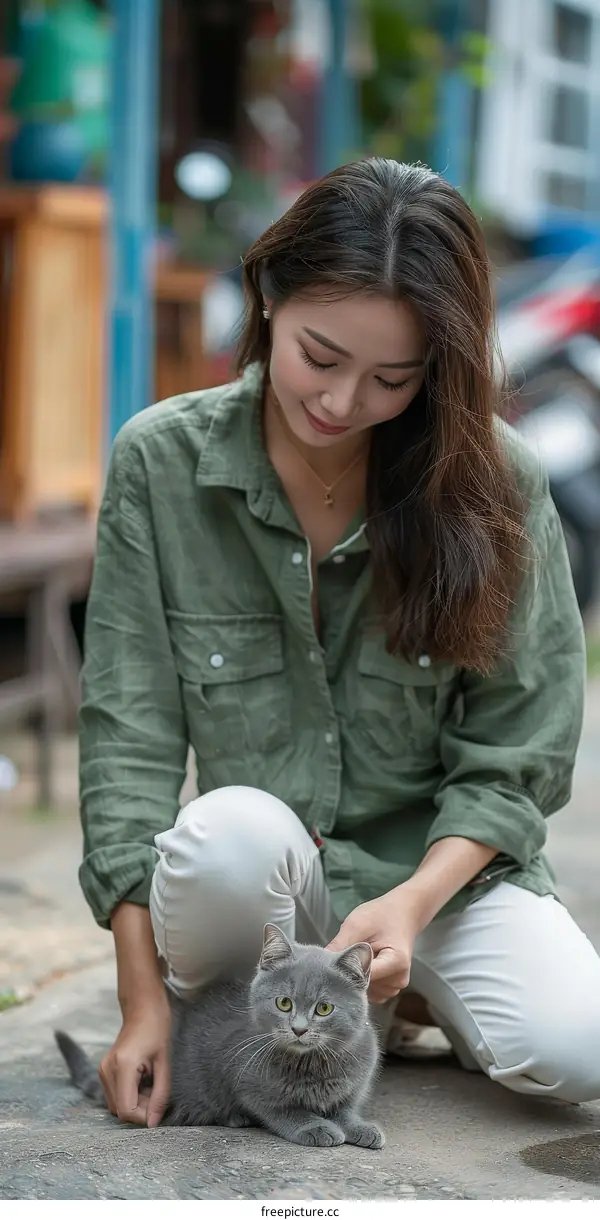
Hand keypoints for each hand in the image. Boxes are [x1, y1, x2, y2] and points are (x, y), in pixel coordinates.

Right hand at [99, 988, 171, 1126]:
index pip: (126, 1110)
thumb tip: (153, 1123)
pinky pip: (115, 1095)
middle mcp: (107, 1069)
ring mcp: (102, 1069)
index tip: (158, 1106)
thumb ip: (160, 1095)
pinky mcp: (103, 1070)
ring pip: (116, 1105)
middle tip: (156, 1090)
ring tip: (150, 1083)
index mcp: (122, 1066)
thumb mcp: (165, 1063)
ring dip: (135, 1102)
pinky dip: (129, 1095)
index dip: (143, 1116)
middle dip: (140, 1108)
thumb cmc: (158, 1029)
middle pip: (120, 1110)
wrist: (143, 1007)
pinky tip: (141, 1080)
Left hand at [327, 886, 421, 1003]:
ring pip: (364, 992)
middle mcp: (399, 979)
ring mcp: (396, 986)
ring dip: (355, 977)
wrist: (403, 913)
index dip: (343, 971)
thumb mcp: (358, 923)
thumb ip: (341, 944)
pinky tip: (363, 964)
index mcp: (396, 962)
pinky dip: (362, 980)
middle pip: (363, 987)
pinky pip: (369, 992)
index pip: (362, 976)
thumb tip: (321, 964)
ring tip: (358, 955)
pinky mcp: (391, 987)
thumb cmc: (382, 915)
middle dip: (348, 973)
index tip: (328, 964)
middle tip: (343, 954)